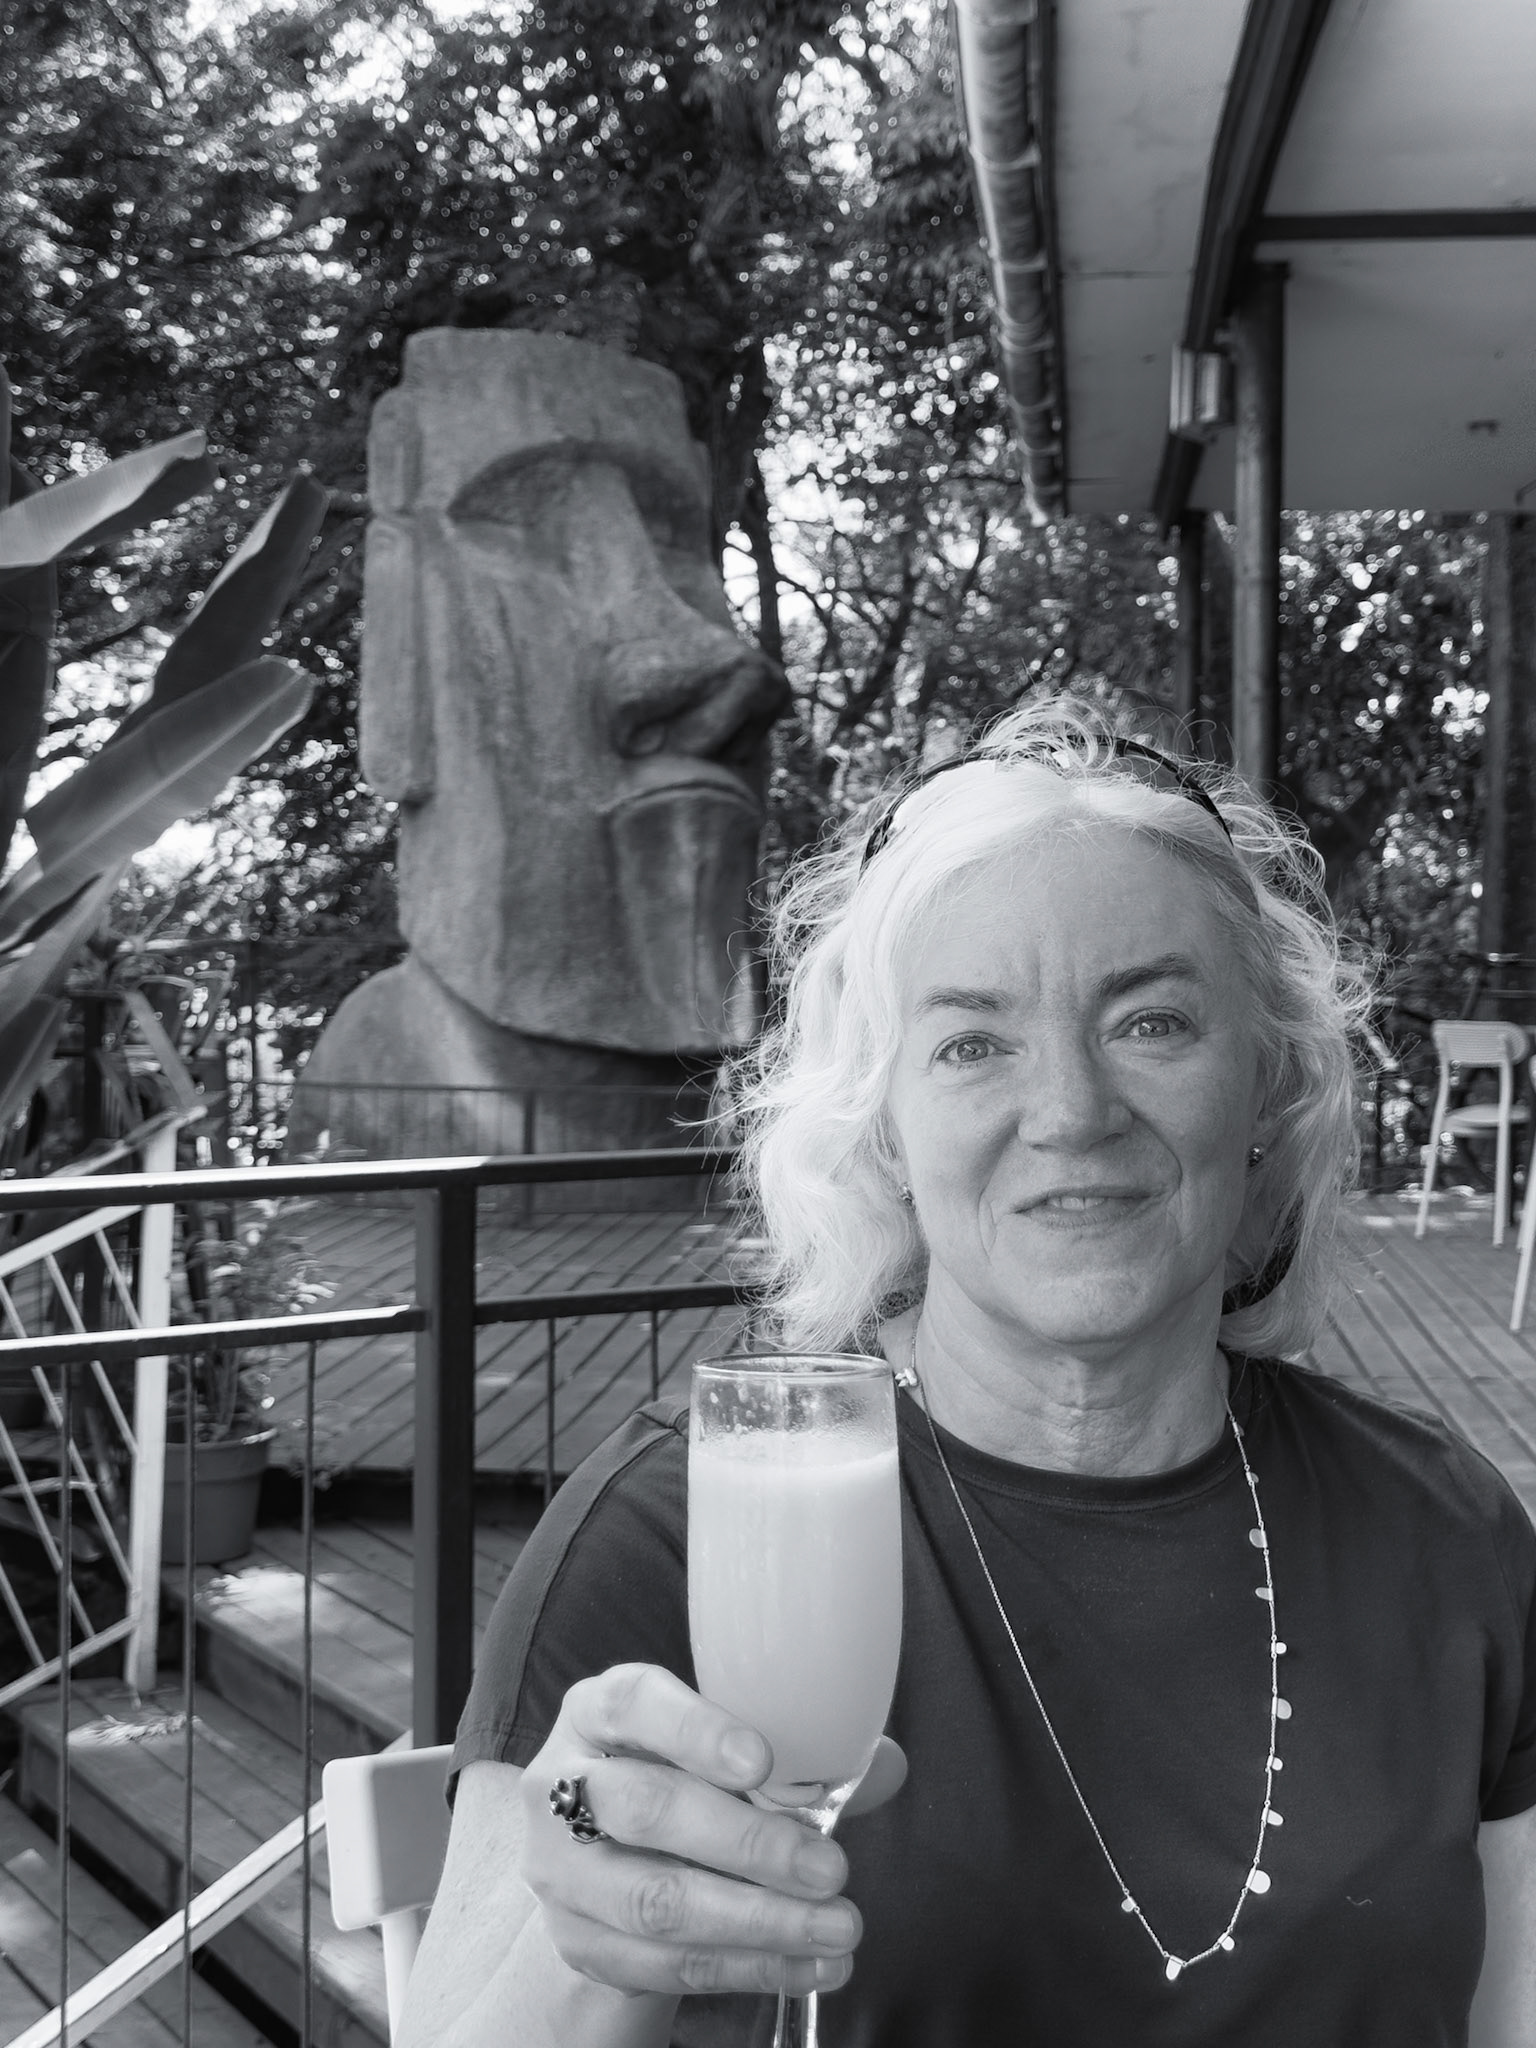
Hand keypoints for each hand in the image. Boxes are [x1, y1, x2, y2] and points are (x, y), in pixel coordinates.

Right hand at [519, 1662, 905, 2000]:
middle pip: (646, 1808)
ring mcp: (561, 1870)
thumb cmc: (679, 1780)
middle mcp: (563, 1782)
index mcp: (598, 1710)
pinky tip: (806, 1963)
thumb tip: (884, 1763)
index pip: (634, 1705)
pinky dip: (746, 1967)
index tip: (763, 1762)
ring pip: (654, 1900)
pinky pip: (663, 1965)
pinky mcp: (577, 1941)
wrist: (607, 1856)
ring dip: (758, 1921)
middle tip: (830, 1868)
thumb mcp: (719, 1747)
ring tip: (836, 1927)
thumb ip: (796, 1751)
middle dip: (749, 1844)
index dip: (697, 1731)